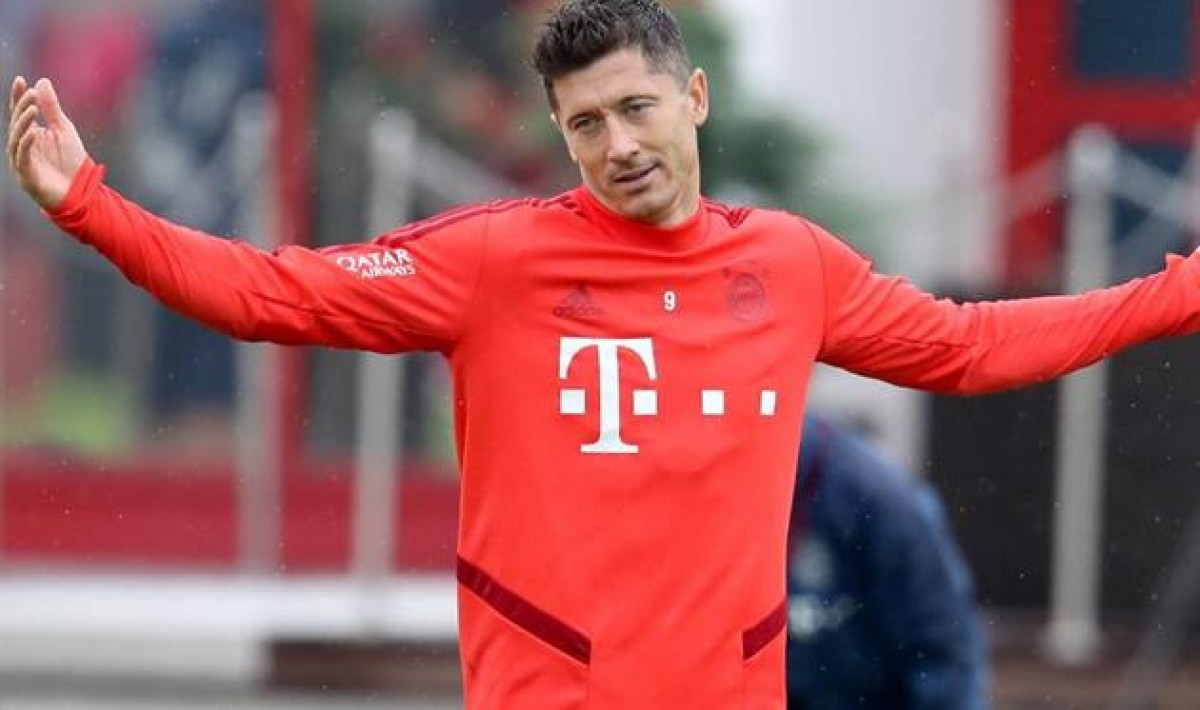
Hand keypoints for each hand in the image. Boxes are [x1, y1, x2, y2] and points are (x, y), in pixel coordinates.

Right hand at [7, 77, 88, 209]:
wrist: (80, 191)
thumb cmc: (70, 161)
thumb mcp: (63, 129)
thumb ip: (52, 108)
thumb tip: (41, 81)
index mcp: (29, 135)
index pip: (20, 113)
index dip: (18, 97)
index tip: (20, 80)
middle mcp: (21, 147)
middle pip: (17, 124)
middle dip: (22, 107)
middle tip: (30, 93)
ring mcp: (22, 161)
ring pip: (17, 139)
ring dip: (23, 123)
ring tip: (33, 108)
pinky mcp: (27, 176)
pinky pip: (23, 157)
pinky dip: (27, 144)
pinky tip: (34, 132)